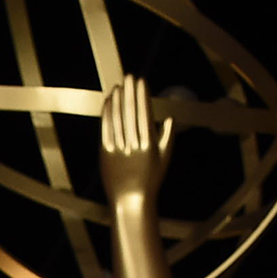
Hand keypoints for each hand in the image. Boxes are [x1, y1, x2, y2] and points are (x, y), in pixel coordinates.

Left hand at [99, 74, 172, 206]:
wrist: (131, 201)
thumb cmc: (150, 179)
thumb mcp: (165, 158)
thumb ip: (168, 137)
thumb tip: (171, 117)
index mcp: (149, 144)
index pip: (145, 114)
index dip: (143, 96)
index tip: (142, 81)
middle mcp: (133, 145)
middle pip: (131, 113)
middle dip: (130, 92)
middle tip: (130, 75)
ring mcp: (118, 149)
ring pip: (117, 119)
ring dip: (118, 100)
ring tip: (119, 85)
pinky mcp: (105, 153)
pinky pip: (105, 129)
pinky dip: (107, 114)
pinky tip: (109, 101)